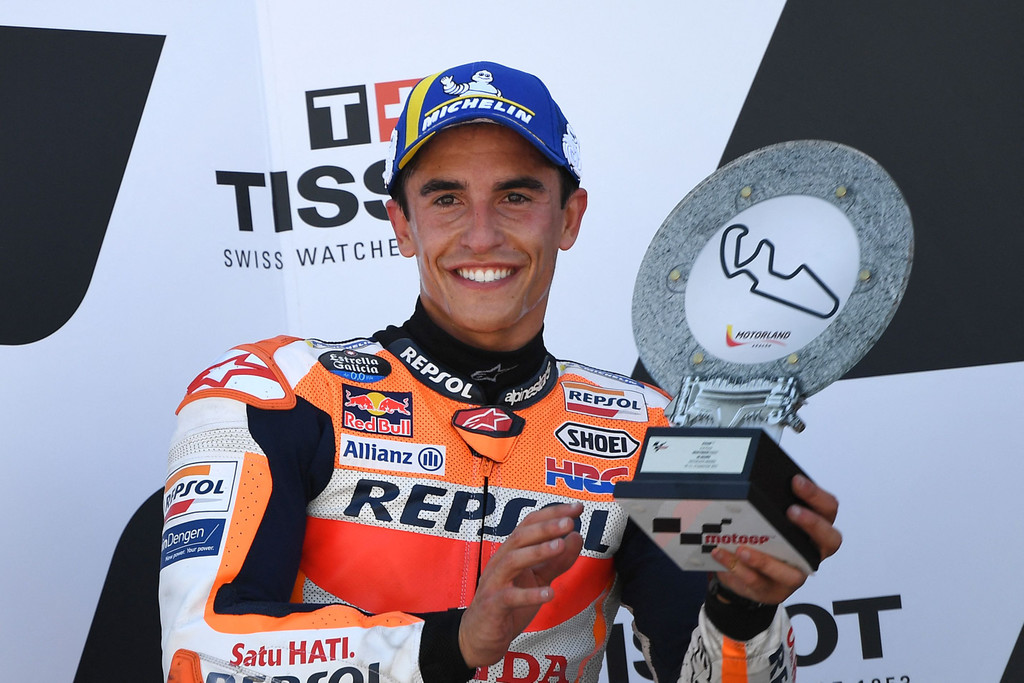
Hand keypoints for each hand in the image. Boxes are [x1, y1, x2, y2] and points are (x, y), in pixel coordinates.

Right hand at [458, 502, 583, 667]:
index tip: (577, 507)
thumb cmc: (507, 604)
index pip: (530, 524)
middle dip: (545, 527)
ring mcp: (494, 583)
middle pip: (520, 537)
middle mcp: (500, 562)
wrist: (480, 637)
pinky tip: (549, 594)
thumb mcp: (536, 579)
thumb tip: (576, 536)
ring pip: (512, 561)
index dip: (552, 514)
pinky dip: (529, 595)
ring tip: (560, 546)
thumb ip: (556, 561)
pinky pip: (510, 597)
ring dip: (537, 552)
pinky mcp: (493, 606)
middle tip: (569, 522)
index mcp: (511, 552)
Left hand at [710, 474, 841, 604]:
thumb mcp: (765, 519)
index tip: (796, 482)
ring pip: (793, 575)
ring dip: (766, 560)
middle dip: (812, 524)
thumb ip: (766, 506)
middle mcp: (811, 553)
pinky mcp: (773, 591)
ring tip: (743, 548)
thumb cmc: (761, 539)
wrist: (743, 574)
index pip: (828, 510)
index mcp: (813, 531)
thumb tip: (748, 480)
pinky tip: (722, 554)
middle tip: (791, 511)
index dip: (817, 496)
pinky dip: (738, 569)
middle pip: (830, 541)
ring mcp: (794, 575)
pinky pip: (758, 582)